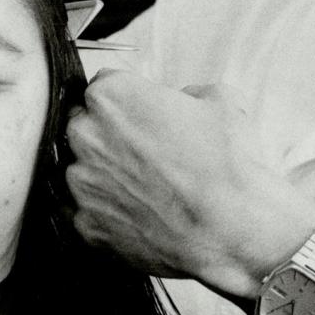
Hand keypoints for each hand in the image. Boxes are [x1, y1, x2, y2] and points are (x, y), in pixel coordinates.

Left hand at [64, 70, 314, 299]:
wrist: (232, 229)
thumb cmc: (226, 165)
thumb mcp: (221, 101)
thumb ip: (189, 93)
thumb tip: (184, 101)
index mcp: (111, 97)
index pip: (105, 86)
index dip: (129, 101)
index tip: (144, 115)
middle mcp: (86, 137)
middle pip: (86, 127)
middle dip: (111, 136)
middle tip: (149, 152)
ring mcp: (82, 184)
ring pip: (86, 171)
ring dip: (109, 176)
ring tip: (151, 188)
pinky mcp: (87, 225)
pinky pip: (92, 212)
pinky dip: (112, 213)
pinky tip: (145, 214)